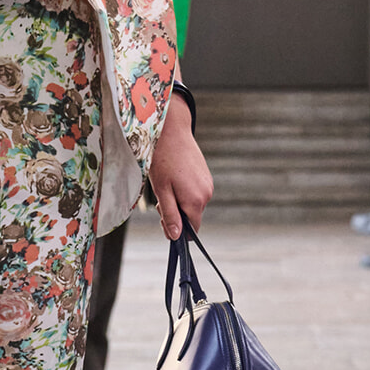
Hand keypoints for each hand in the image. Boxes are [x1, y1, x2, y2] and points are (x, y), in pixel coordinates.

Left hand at [148, 93, 213, 240]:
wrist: (171, 132)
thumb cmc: (162, 160)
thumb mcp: (161, 190)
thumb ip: (170, 214)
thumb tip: (176, 237)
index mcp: (195, 200)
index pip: (192, 230)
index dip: (176, 229)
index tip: (162, 218)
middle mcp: (206, 194)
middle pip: (191, 217)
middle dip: (176, 213)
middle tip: (160, 197)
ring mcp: (208, 184)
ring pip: (192, 204)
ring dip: (179, 201)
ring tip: (166, 184)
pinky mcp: (206, 176)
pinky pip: (195, 192)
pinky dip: (184, 191)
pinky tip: (174, 177)